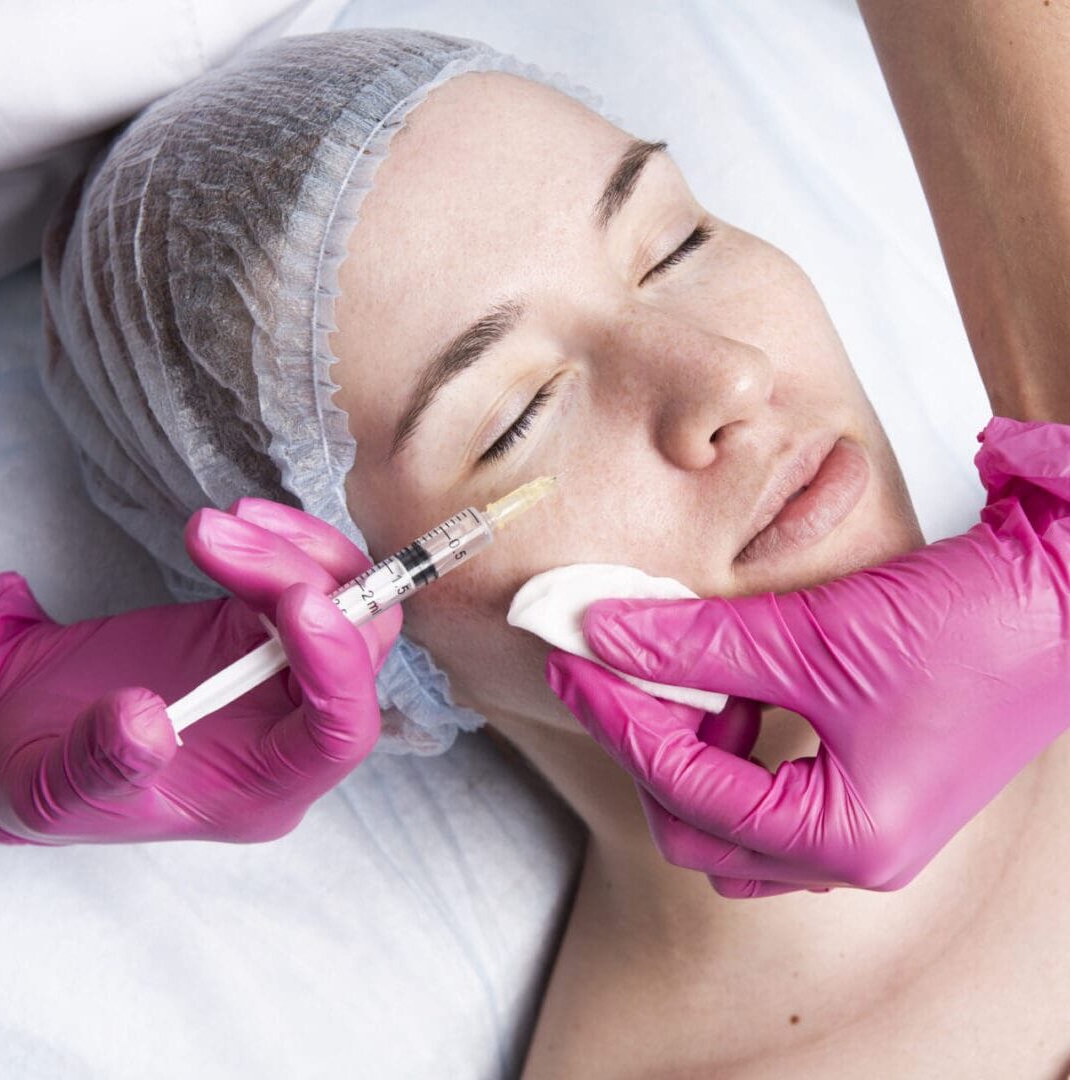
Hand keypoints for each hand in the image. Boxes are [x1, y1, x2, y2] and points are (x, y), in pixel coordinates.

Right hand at [0, 499, 399, 844]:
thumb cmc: (44, 774)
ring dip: (291, 550)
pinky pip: (303, 578)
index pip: (339, 733)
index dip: (337, 666)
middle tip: (224, 535)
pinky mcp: (258, 627)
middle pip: (354, 649)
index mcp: (262, 787)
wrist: (17, 730)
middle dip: (301, 580)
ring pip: (340, 603)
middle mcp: (290, 729)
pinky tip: (238, 521)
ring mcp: (281, 673)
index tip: (297, 600)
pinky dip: (281, 543)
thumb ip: (103, 764)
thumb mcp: (54, 789)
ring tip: (217, 523)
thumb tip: (148, 721)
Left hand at [546, 416, 1069, 896]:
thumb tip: (603, 631)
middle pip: (699, 824)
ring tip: (670, 673)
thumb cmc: (971, 626)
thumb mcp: (813, 636)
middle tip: (610, 671)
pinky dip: (731, 741)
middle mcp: (854, 851)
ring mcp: (863, 824)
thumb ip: (696, 642)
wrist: (1063, 593)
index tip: (573, 660)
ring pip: (729, 813)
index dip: (618, 718)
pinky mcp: (868, 785)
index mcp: (845, 838)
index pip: (685, 790)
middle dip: (646, 745)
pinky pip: (768, 786)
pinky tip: (725, 683)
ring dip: (687, 745)